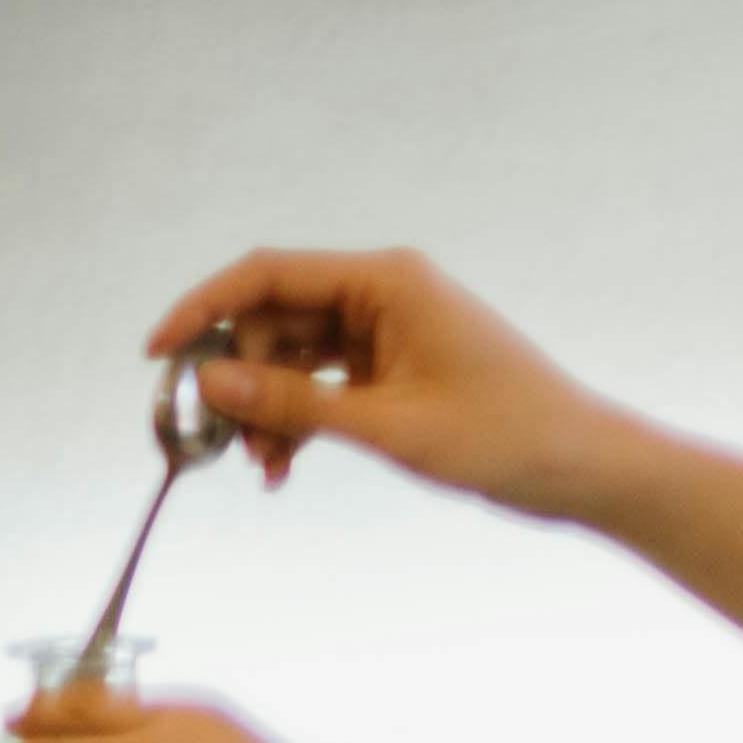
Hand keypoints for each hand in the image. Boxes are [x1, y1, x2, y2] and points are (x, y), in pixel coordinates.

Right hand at [143, 247, 643, 522]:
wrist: (586, 468)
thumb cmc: (505, 436)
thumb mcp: (387, 424)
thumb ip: (292, 400)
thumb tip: (208, 380)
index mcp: (387, 280)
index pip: (267, 274)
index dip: (202, 309)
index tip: (156, 354)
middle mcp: (386, 293)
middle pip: (274, 320)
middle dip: (241, 380)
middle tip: (226, 442)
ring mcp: (393, 331)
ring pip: (295, 359)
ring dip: (270, 410)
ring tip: (265, 468)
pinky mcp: (400, 369)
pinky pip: (326, 384)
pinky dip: (303, 420)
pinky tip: (285, 468)